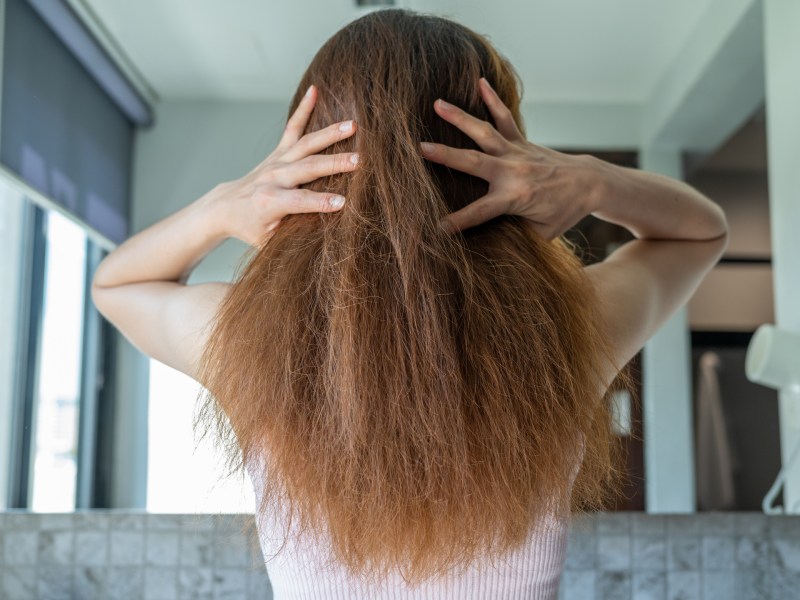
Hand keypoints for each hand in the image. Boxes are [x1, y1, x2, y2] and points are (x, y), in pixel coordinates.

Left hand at [211, 84, 359, 247]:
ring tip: (353, 126)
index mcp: (269, 202)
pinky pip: (292, 127)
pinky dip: (303, 108)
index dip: (320, 202)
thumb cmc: (252, 228)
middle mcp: (273, 178)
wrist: (226, 207)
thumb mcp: (271, 240)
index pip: (299, 202)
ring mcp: (276, 161)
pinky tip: (315, 90)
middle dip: (333, 164)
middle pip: (307, 168)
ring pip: (306, 144)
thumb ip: (295, 233)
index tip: (344, 203)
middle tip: (359, 160)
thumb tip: (327, 232)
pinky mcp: (278, 151)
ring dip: (330, 134)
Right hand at [420, 78, 600, 239]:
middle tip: (420, 148)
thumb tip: (486, 241)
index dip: (457, 222)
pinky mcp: (521, 141)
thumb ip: (513, 234)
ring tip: (437, 104)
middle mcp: (513, 171)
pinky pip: (506, 118)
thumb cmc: (563, 213)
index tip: (435, 228)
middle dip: (446, 156)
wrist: (588, 183)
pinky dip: (493, 99)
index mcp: (516, 198)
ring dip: (460, 117)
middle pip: (473, 162)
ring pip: (484, 132)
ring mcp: (517, 152)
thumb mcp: (540, 234)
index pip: (479, 212)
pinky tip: (480, 81)